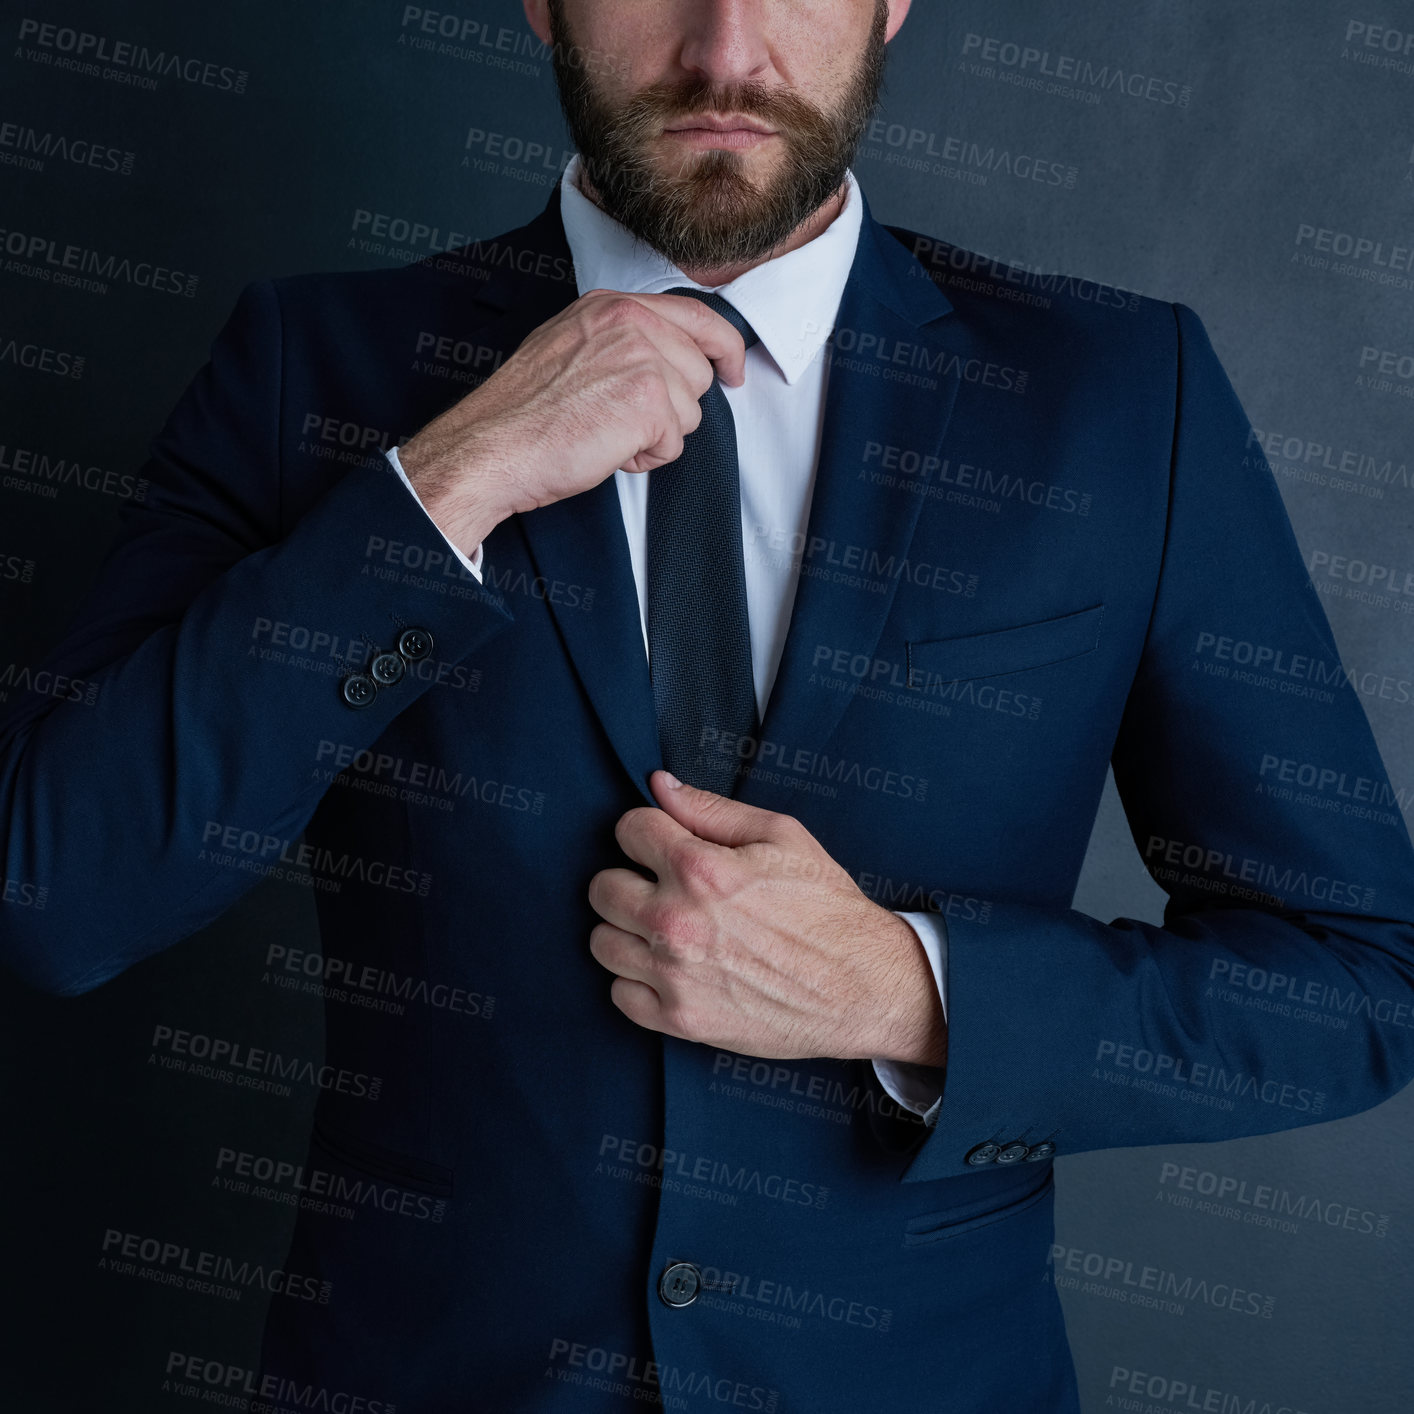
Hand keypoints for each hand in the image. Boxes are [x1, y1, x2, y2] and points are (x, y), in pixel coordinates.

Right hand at [395, 289, 749, 556]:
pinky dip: (645, 458)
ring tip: (606, 433)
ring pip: (691, 410)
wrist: (491, 446)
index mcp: (611, 305)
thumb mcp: (571, 348)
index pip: (697, 315)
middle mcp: (630, 321)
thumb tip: (667, 360)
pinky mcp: (648, 401)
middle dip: (671, 406)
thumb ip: (620, 342)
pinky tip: (607, 450)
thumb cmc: (521, 413)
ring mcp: (642, 358)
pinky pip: (675, 442)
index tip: (732, 370)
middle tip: (619, 420)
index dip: (724, 348)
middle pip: (699, 371)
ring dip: (655, 434)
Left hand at [587, 770, 946, 1065]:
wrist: (862, 987)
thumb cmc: (827, 908)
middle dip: (629, 878)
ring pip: (602, 942)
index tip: (664, 844)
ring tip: (664, 928)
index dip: (648, 831)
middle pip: (602, 888)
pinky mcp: (679, 1020)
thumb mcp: (782, 836)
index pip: (628, 829)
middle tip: (661, 887)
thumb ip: (711, 809)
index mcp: (700, 868)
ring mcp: (673, 974)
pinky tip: (669, 968)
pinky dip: (636, 980)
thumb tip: (660, 785)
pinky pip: (619, 994)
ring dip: (627, 930)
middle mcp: (676, 920)